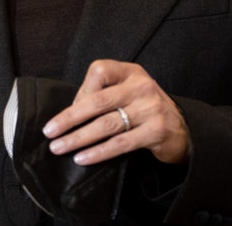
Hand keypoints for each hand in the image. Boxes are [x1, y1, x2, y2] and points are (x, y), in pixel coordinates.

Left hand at [41, 60, 190, 165]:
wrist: (181, 130)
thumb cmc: (145, 110)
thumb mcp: (128, 92)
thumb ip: (104, 95)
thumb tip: (69, 113)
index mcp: (131, 72)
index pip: (100, 72)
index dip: (80, 90)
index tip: (67, 110)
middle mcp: (142, 86)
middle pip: (98, 101)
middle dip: (70, 118)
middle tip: (50, 131)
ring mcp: (150, 108)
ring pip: (106, 124)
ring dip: (79, 138)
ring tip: (60, 147)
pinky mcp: (156, 131)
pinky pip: (120, 143)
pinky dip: (98, 152)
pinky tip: (83, 158)